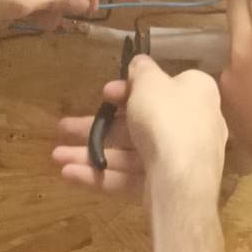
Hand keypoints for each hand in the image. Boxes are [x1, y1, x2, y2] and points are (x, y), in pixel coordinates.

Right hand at [52, 57, 227, 209]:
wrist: (183, 179)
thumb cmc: (167, 118)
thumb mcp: (151, 82)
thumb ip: (141, 70)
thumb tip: (139, 63)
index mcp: (195, 96)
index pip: (161, 88)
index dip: (127, 90)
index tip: (104, 93)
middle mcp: (191, 127)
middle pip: (138, 124)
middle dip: (97, 126)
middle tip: (65, 127)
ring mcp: (177, 161)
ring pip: (128, 154)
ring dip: (90, 153)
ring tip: (56, 156)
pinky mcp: (164, 187)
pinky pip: (129, 178)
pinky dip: (100, 175)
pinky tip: (68, 174)